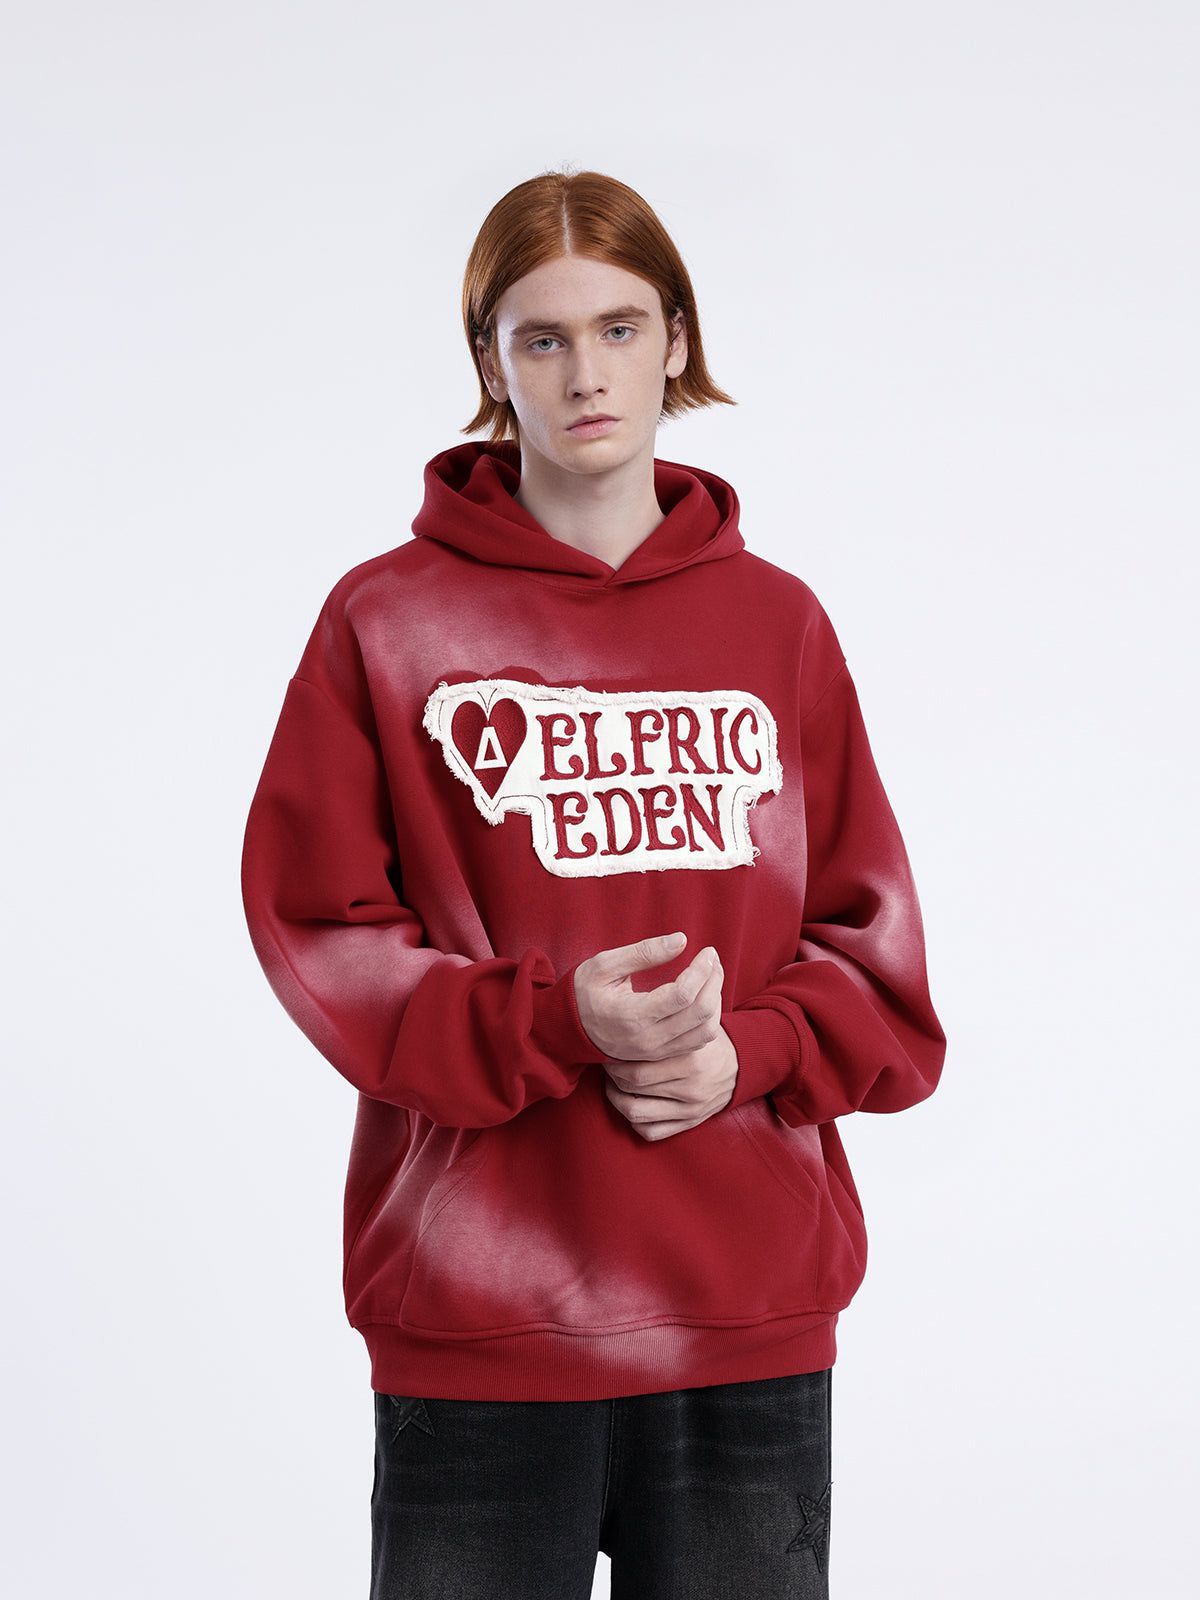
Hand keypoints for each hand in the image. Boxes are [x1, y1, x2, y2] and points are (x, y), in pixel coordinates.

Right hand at [573, 933, 723, 1063]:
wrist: (566, 1029)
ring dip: (715, 1001)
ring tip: (711, 976)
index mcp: (632, 1015)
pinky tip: (703, 997)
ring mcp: (656, 1052)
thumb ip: (644, 952)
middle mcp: (648, 1039)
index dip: (702, 970)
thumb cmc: (584, 991)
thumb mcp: (605, 964)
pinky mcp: (661, 1056)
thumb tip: (682, 940)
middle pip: (700, 1013)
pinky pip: (698, 1042)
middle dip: (714, 981)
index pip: (683, 995)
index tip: (708, 951)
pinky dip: (708, 1019)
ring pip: (705, 1031)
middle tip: (713, 959)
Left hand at [602, 1026, 739, 1140]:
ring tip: (615, 1085)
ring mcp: (690, 1110)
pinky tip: (631, 1104)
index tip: (609, 1052)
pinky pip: (652, 1132)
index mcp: (690, 1062)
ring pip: (637, 1114)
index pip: (638, 1069)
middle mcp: (690, 1088)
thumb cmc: (709, 1042)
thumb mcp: (693, 1029)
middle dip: (613, 1077)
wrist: (742, 1066)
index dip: (615, 1062)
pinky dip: (635, 1121)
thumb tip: (625, 1024)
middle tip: (609, 1065)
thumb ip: (665, 1029)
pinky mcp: (690, 1123)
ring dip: (618, 1100)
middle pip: (634, 1088)